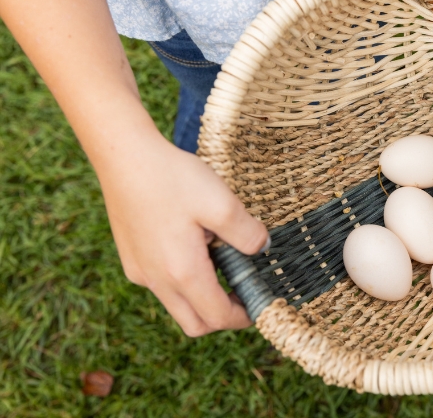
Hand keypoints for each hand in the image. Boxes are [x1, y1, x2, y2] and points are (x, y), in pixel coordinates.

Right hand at [98, 131, 268, 336]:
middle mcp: (156, 280)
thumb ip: (247, 233)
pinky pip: (161, 284)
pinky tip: (194, 245)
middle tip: (244, 292)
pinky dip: (183, 280)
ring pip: (176, 304)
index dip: (243, 317)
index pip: (216, 317)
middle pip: (194, 323)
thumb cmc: (173, 178)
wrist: (125, 156)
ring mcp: (140, 271)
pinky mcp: (131, 258)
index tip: (261, 303)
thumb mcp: (222, 203)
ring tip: (221, 260)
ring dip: (202, 296)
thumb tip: (262, 249)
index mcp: (182, 272)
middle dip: (222, 316)